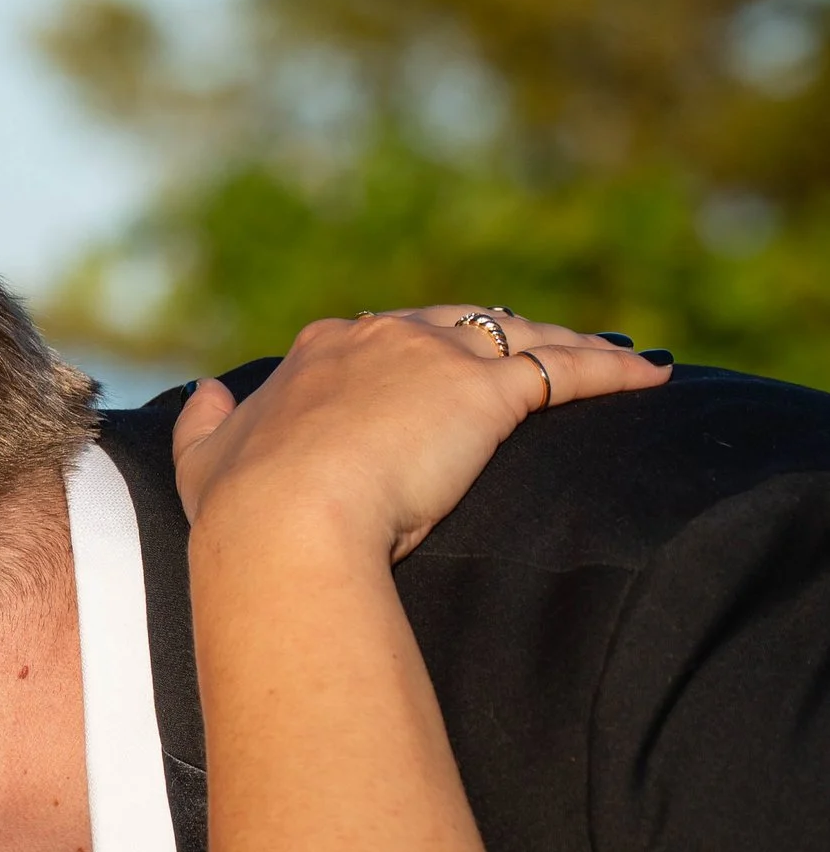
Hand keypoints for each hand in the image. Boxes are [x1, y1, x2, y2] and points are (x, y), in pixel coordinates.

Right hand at [172, 310, 671, 560]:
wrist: (281, 527)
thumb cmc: (243, 511)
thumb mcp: (204, 463)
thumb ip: (203, 425)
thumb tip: (203, 392)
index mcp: (319, 355)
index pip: (386, 338)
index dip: (422, 351)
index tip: (445, 370)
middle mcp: (377, 339)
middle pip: (460, 324)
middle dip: (502, 335)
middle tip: (541, 352)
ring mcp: (432, 359)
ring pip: (517, 335)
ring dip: (568, 343)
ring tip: (612, 360)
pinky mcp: (482, 392)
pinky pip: (563, 369)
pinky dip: (610, 370)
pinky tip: (648, 377)